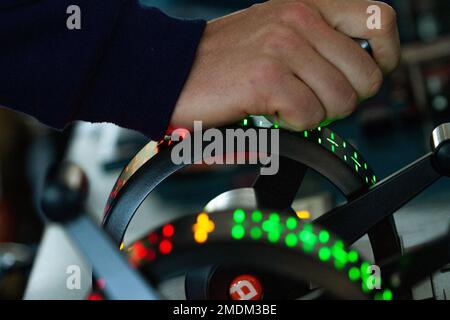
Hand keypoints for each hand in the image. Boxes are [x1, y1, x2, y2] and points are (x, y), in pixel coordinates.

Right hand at [170, 0, 400, 130]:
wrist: (173, 70)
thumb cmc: (225, 59)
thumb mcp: (277, 33)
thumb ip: (319, 42)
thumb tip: (358, 73)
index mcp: (307, 4)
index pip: (378, 20)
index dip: (385, 55)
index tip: (364, 76)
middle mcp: (300, 18)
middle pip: (366, 76)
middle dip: (342, 99)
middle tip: (310, 98)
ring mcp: (283, 46)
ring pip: (341, 101)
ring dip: (315, 113)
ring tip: (285, 104)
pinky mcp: (266, 78)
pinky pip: (309, 116)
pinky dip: (293, 123)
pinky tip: (271, 112)